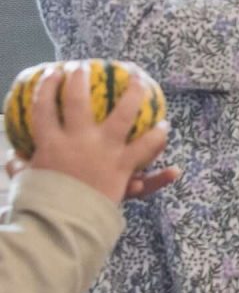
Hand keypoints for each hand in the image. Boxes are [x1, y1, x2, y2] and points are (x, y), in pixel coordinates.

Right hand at [21, 62, 178, 204]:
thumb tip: (12, 158)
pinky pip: (145, 152)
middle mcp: (78, 141)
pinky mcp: (123, 168)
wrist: (63, 226)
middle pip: (78, 101)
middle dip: (79, 78)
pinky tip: (169, 140)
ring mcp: (104, 152)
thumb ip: (20, 168)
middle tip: (83, 66)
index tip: (52, 72)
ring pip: (123, 116)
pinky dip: (158, 148)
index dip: (47, 87)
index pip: (44, 107)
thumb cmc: (43, 206)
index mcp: (50, 143)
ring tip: (142, 81)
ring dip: (134, 95)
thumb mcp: (26, 184)